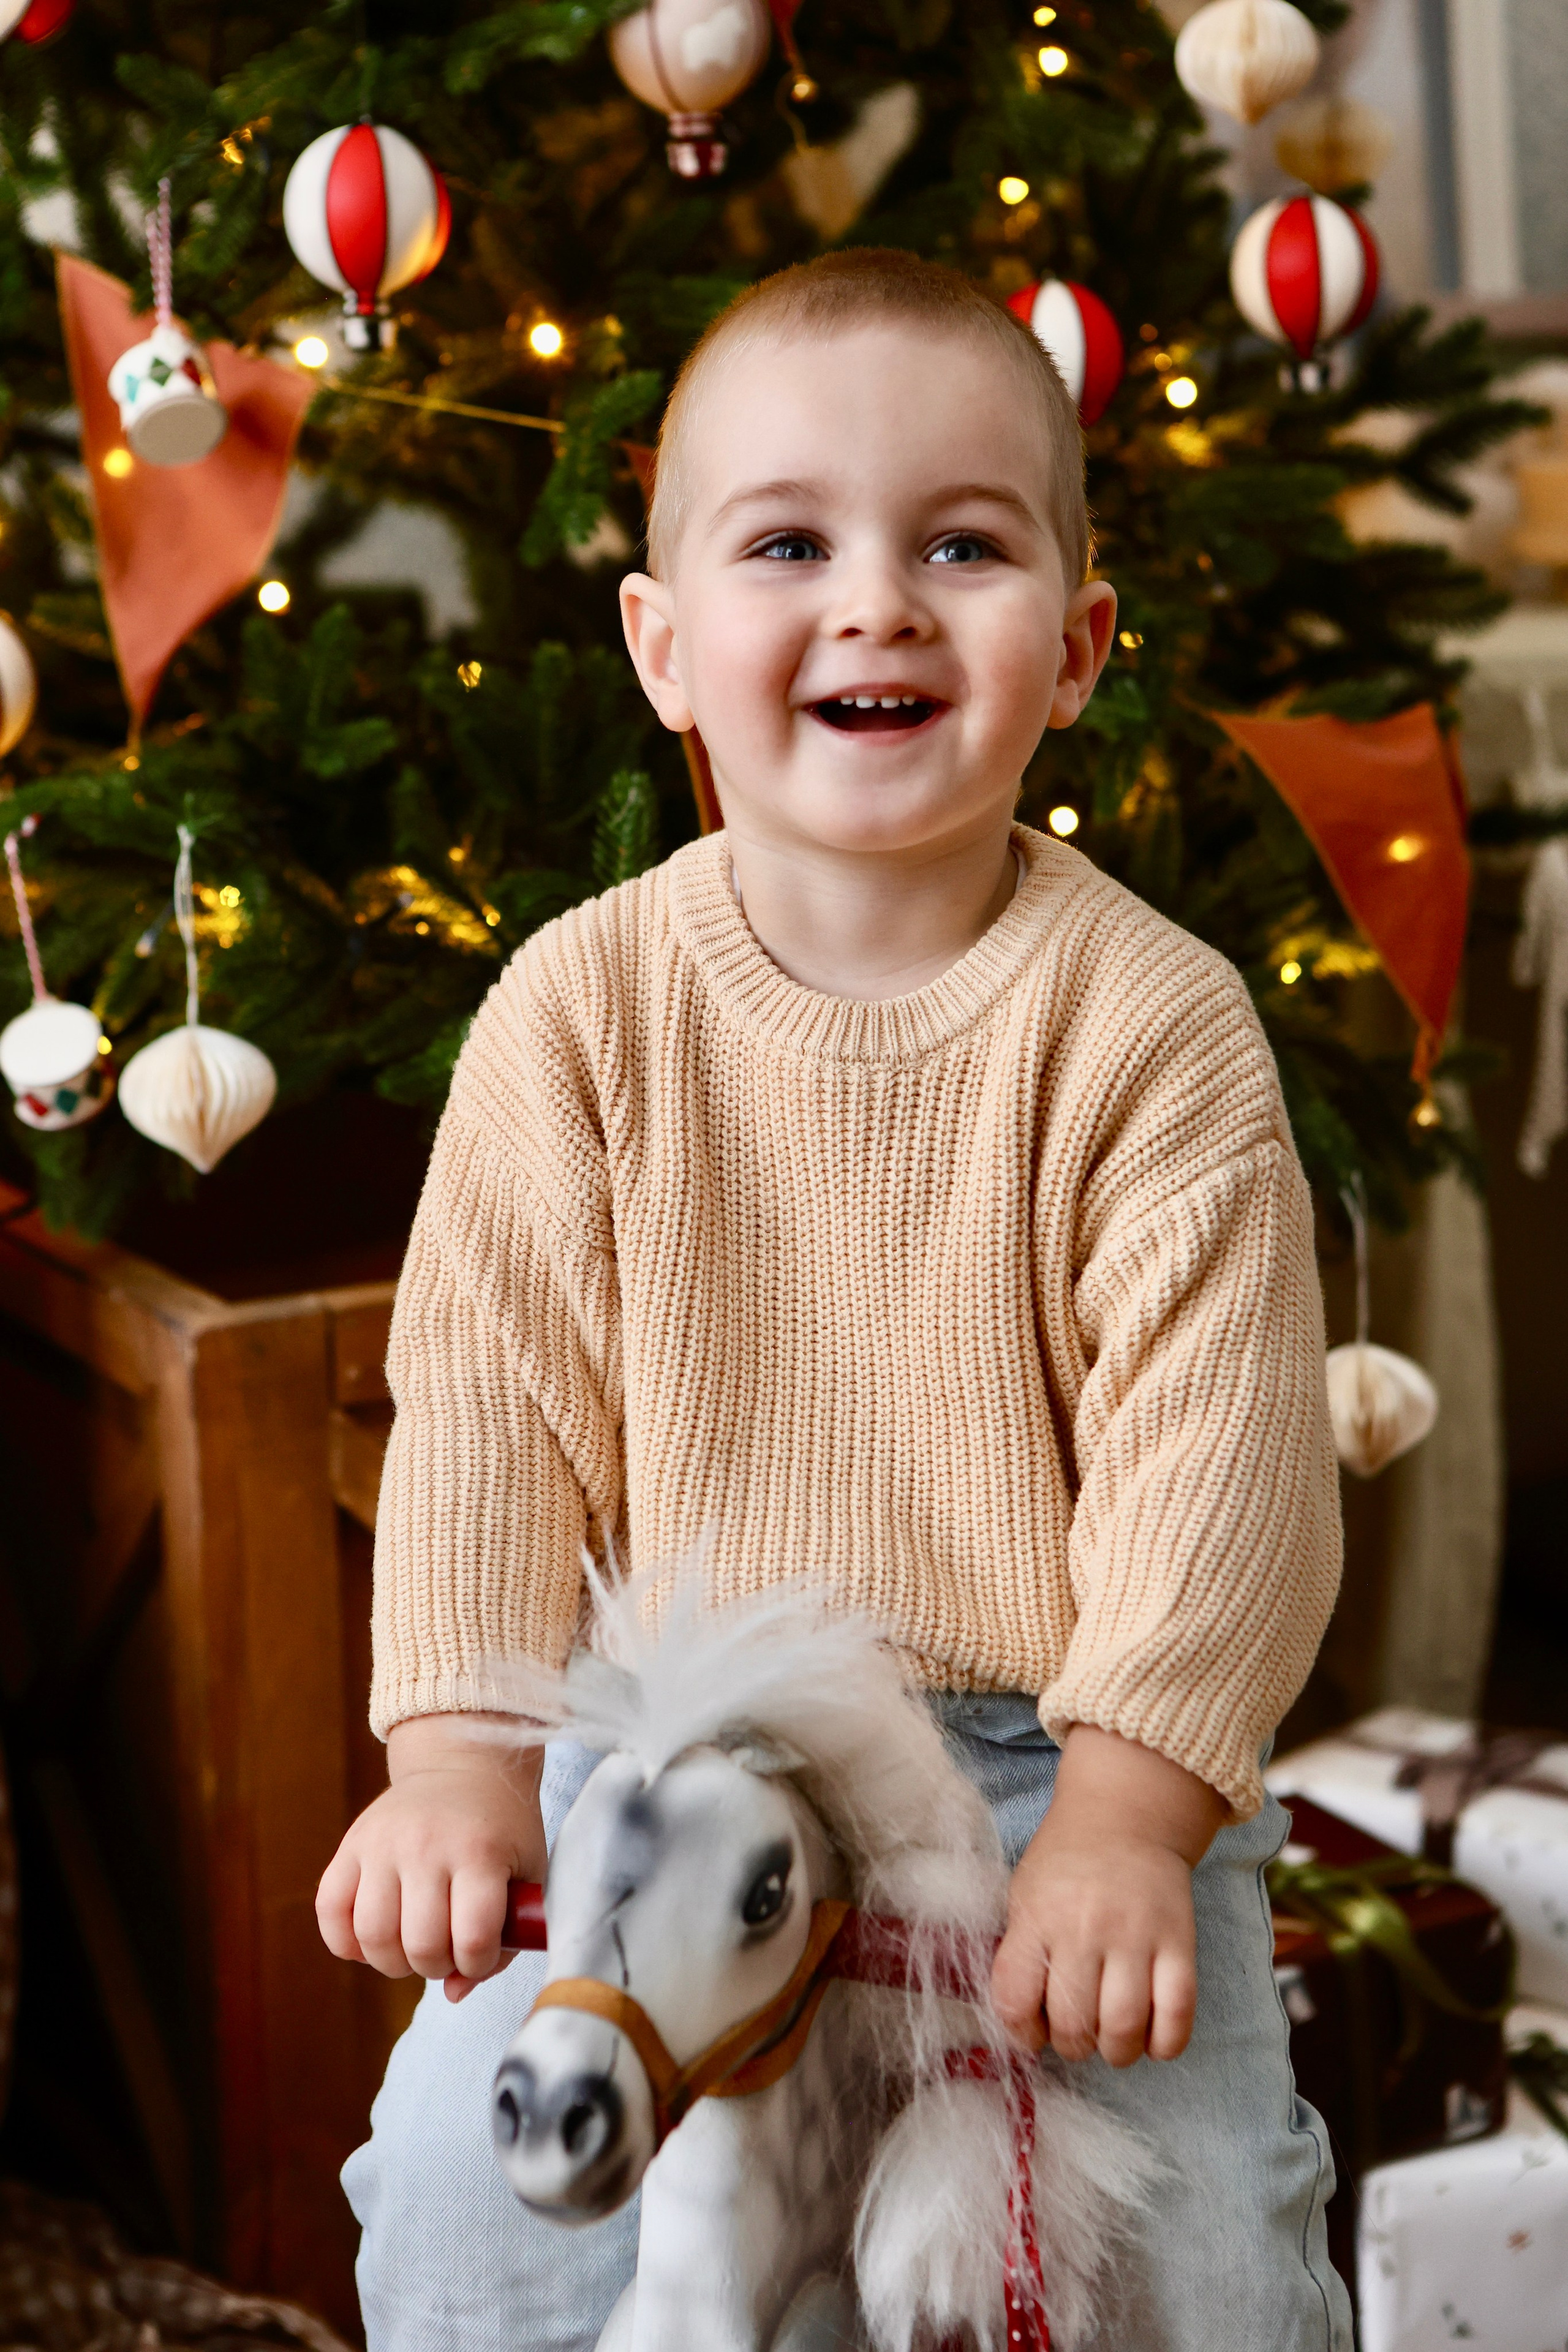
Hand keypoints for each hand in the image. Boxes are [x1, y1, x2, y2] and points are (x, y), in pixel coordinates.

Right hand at [316, 1713, 545, 2003]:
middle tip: (445, 1949)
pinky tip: (374, 1939)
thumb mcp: (526, 1872)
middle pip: (420, 1945)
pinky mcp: (351, 1844)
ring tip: (412, 1944)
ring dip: (393, 1961)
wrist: (463, 1763)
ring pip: (372, 1937)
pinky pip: (329, 1913)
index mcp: (481, 1852)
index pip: (473, 1939)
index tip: (480, 1953)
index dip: (478, 1964)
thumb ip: (507, 1938)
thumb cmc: (502, 1829)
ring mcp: (383, 1843)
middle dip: (435, 1966)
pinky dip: (347, 1943)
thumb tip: (454, 1991)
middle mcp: (427, 1845)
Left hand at [991, 1725, 1225, 2067]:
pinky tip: (1151, 2039)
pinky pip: (1177, 2014)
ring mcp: (1136, 1936)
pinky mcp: (1179, 1942)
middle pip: (1073, 2024)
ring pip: (1124, 2027)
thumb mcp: (1024, 1896)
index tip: (1033, 2031)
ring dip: (1116, 2052)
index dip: (1021, 2033)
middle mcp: (1084, 1928)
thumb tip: (1023, 2024)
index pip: (1015, 2000)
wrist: (1125, 1816)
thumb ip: (1019, 1954)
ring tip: (1113, 2039)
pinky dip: (1164, 2044)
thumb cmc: (1065, 1863)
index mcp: (1037, 1917)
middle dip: (1072, 2046)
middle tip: (1078, 2034)